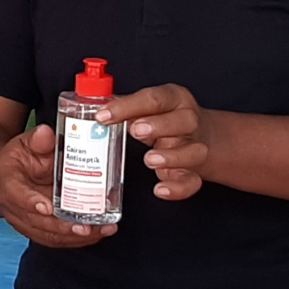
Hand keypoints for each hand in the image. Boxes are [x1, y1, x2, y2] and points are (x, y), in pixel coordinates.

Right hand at [0, 124, 117, 248]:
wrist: (15, 172)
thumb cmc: (23, 156)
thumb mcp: (28, 141)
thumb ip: (38, 140)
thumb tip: (46, 134)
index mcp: (6, 180)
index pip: (15, 193)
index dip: (30, 202)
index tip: (48, 207)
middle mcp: (11, 205)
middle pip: (35, 221)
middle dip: (61, 226)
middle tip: (85, 226)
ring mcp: (23, 220)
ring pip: (47, 234)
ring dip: (73, 236)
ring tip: (99, 231)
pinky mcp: (36, 229)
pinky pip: (55, 239)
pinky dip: (76, 240)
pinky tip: (96, 234)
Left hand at [100, 84, 209, 200]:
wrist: (195, 135)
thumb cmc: (161, 118)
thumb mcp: (145, 107)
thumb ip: (124, 108)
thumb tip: (94, 112)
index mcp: (174, 99)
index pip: (154, 99)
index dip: (128, 106)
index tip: (104, 115)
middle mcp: (188, 122)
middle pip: (184, 121)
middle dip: (159, 126)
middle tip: (135, 131)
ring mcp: (193, 147)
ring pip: (194, 151)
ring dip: (171, 156)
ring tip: (149, 159)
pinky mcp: (193, 172)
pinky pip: (191, 181)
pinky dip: (177, 188)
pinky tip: (160, 189)